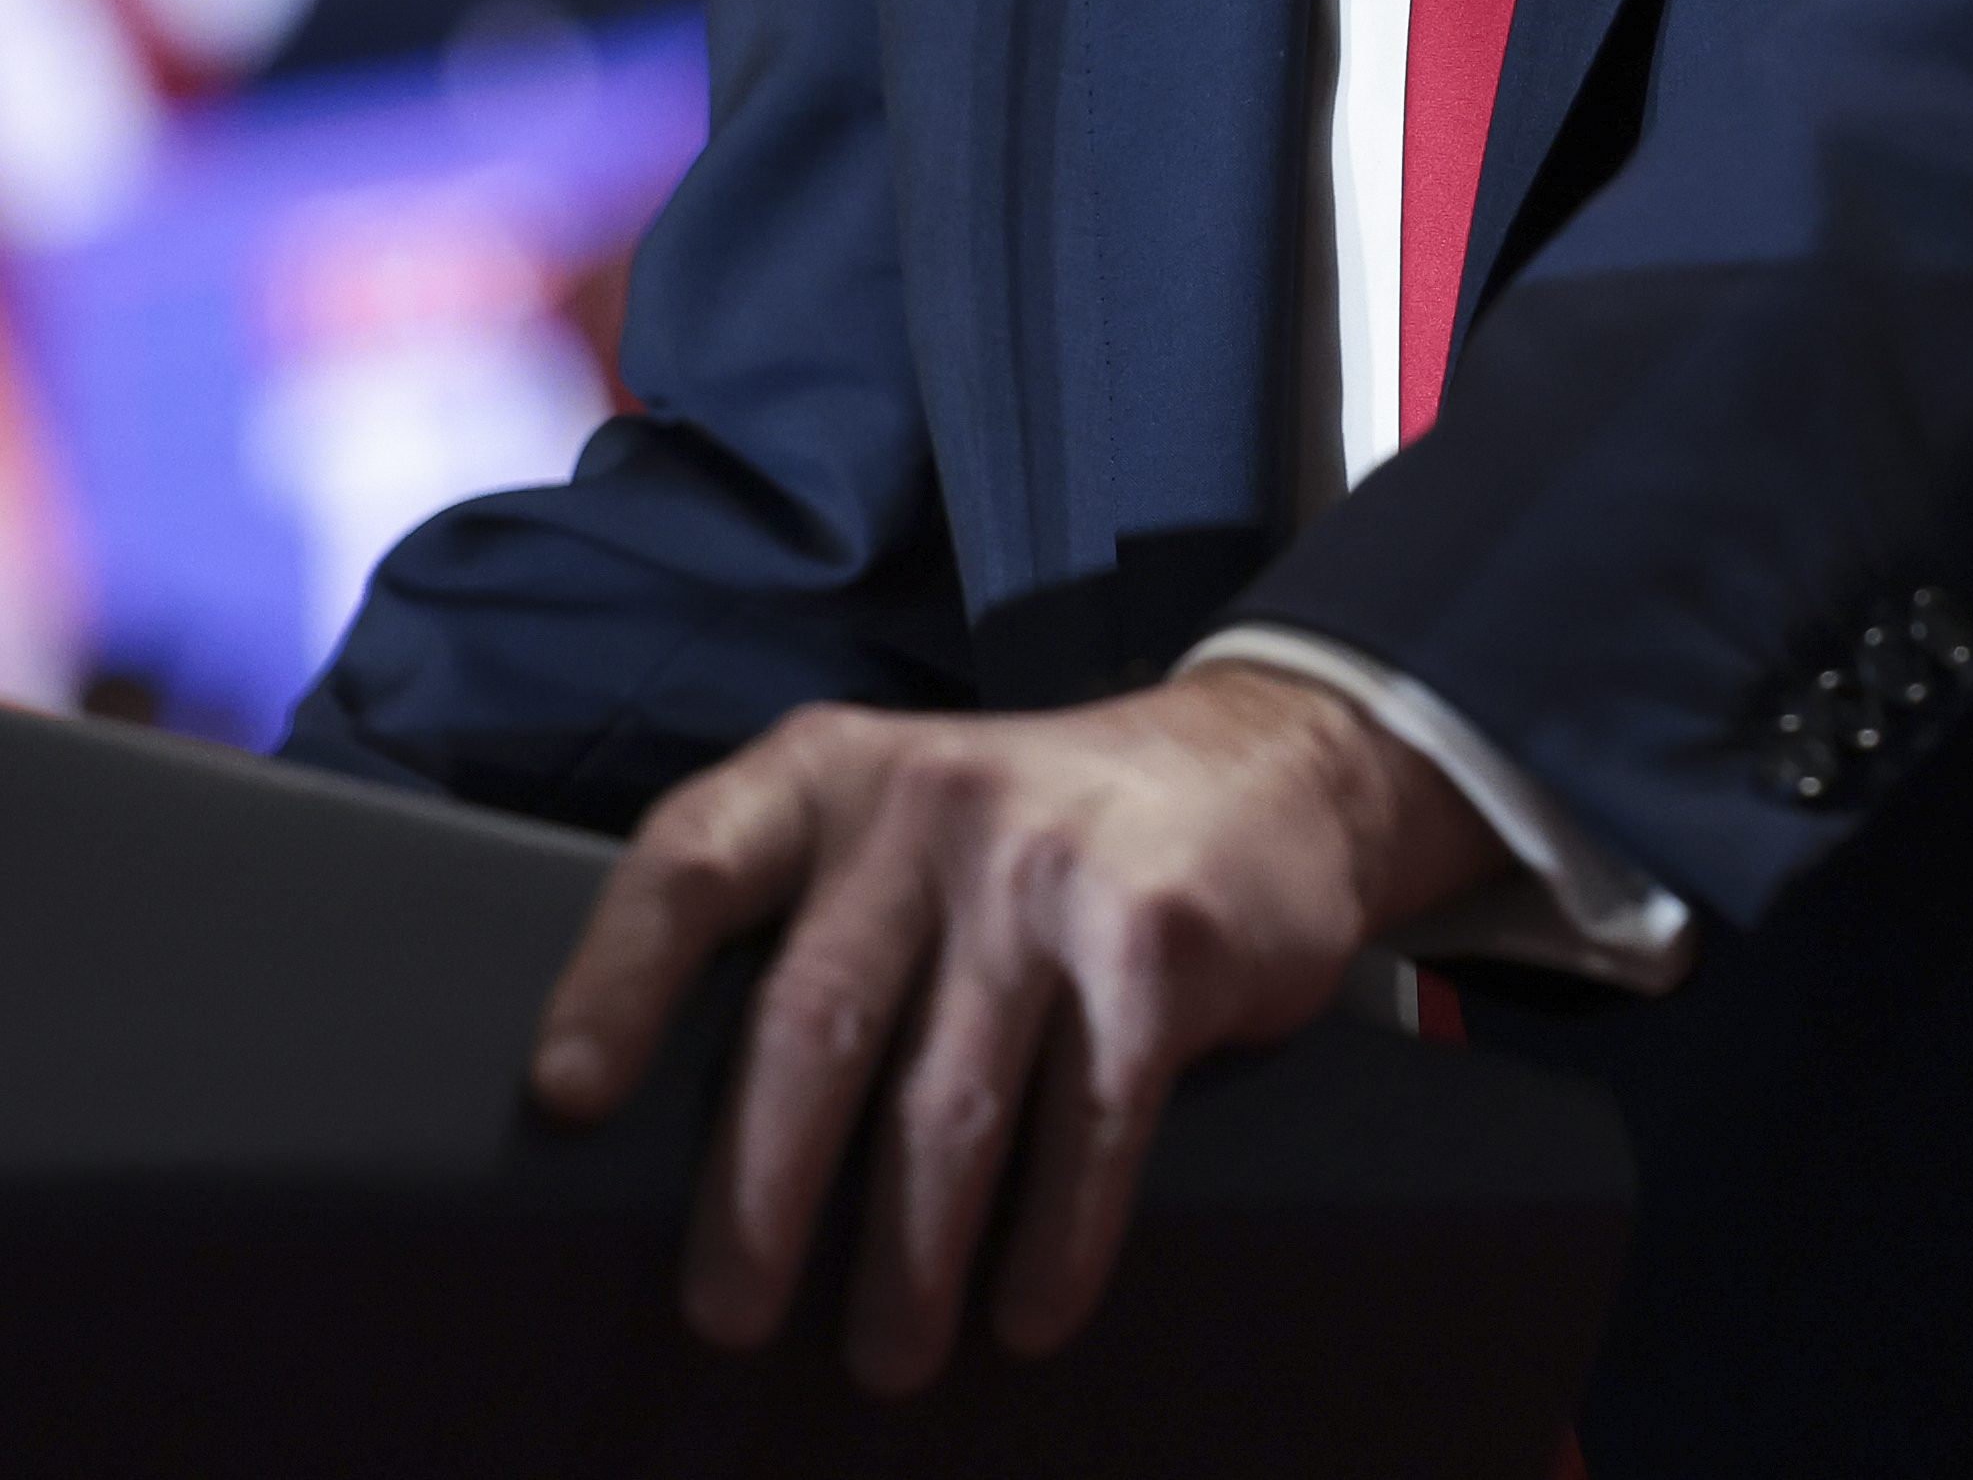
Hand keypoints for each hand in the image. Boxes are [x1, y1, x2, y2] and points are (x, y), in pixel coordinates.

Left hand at [526, 664, 1509, 1391]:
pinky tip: (1028, 1312)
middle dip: (758, 1199)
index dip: (615, 979)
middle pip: (811, 1024)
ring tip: (886, 1357)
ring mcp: (1049, 871)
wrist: (1260, 763)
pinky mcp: (1158, 946)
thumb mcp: (898, 821)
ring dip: (907, 1265)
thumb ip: (799, 921)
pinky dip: (1052, 1246)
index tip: (563, 1099)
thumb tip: (657, 1142)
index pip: (691, 858)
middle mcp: (929, 804)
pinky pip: (1088, 1131)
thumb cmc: (1026, 836)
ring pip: (946, 1108)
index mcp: (833, 775)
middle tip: (727, 1320)